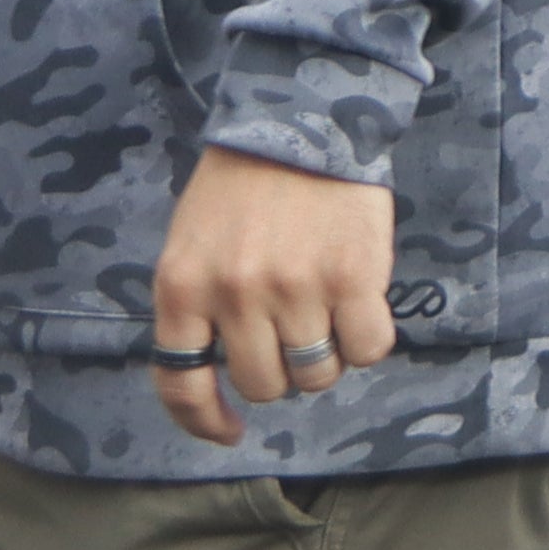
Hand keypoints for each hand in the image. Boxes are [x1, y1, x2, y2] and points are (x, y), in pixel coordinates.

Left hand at [148, 149, 400, 450]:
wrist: (304, 118)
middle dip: (281, 372)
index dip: (205, 420)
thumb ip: (199, 305)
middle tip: (294, 337)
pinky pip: (367, 348)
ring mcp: (295, 289)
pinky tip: (363, 313)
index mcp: (182, 288)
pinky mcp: (353, 277)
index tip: (229, 431)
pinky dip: (367, 342)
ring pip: (316, 373)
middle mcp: (234, 296)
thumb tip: (225, 373)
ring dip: (325, 358)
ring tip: (330, 318)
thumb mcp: (192, 243)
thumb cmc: (245, 183)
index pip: (181, 384)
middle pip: (262, 385)